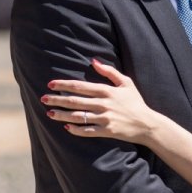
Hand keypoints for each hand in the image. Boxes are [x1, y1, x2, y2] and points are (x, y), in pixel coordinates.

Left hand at [41, 59, 155, 142]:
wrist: (148, 124)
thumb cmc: (136, 103)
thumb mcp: (126, 83)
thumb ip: (109, 72)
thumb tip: (93, 61)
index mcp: (107, 90)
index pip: (80, 86)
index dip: (63, 85)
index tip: (50, 84)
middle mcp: (104, 104)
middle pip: (75, 101)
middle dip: (57, 99)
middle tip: (43, 99)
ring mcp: (105, 118)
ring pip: (77, 116)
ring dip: (62, 115)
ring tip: (50, 113)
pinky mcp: (107, 131)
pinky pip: (87, 131)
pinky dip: (76, 130)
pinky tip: (66, 128)